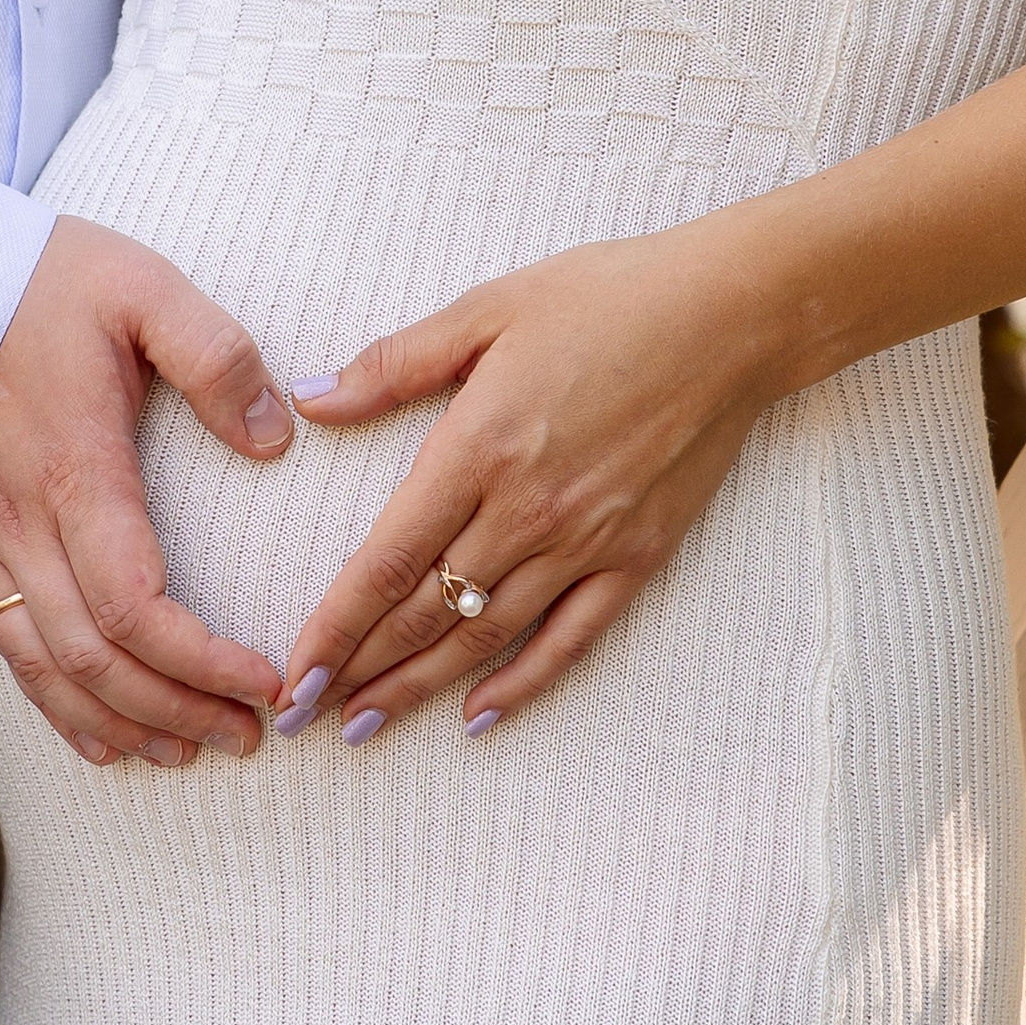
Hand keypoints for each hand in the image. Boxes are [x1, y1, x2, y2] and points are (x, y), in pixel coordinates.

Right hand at [0, 215, 292, 769]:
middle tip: (250, 735)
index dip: (202, 662)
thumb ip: (216, 356)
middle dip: (176, 711)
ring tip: (186, 751)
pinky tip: (98, 732)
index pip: (137, 607)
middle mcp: (22, 525)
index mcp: (75, 471)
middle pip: (96, 661)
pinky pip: (7, 650)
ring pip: (45, 672)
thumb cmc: (36, 280)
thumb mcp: (142, 287)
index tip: (267, 681)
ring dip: (118, 724)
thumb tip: (275, 436)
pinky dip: (54, 705)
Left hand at [278, 228, 772, 741]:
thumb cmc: (606, 297)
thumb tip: (310, 397)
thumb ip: (394, 363)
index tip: (294, 674)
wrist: (731, 315)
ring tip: (366, 727)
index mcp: (478, 447)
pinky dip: (521, 683)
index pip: (385, 561)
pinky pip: (570, 639)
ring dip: (419, 687)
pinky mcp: (639, 556)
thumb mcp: (487, 309)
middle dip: (358, 670)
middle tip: (302, 718)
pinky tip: (478, 715)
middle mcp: (527, 510)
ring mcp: (587, 541)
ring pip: (484, 636)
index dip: (333, 627)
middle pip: (424, 612)